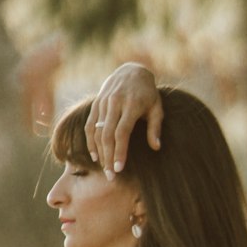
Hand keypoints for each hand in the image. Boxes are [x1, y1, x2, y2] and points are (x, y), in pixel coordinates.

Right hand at [85, 63, 163, 177]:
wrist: (131, 70)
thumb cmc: (148, 93)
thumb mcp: (157, 107)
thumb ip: (155, 127)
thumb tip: (156, 147)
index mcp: (131, 104)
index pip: (122, 132)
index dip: (119, 151)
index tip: (119, 169)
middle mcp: (115, 102)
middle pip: (107, 134)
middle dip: (108, 157)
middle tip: (111, 176)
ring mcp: (103, 102)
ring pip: (97, 131)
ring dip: (99, 152)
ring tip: (104, 170)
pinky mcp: (96, 103)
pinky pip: (90, 125)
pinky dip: (90, 142)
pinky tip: (95, 156)